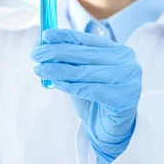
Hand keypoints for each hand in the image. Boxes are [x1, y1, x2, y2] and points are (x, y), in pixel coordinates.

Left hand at [31, 29, 141, 163]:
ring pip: (84, 72)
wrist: (112, 128)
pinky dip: (69, 85)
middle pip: (83, 54)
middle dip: (55, 52)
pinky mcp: (123, 99)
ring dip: (57, 70)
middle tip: (35, 54)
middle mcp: (127, 63)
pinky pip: (90, 89)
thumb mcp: (82, 74)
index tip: (45, 35)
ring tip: (39, 69)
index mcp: (119, 51)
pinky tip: (55, 83)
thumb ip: (68, 60)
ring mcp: (128, 80)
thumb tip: (41, 44)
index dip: (65, 36)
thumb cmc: (96, 97)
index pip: (87, 39)